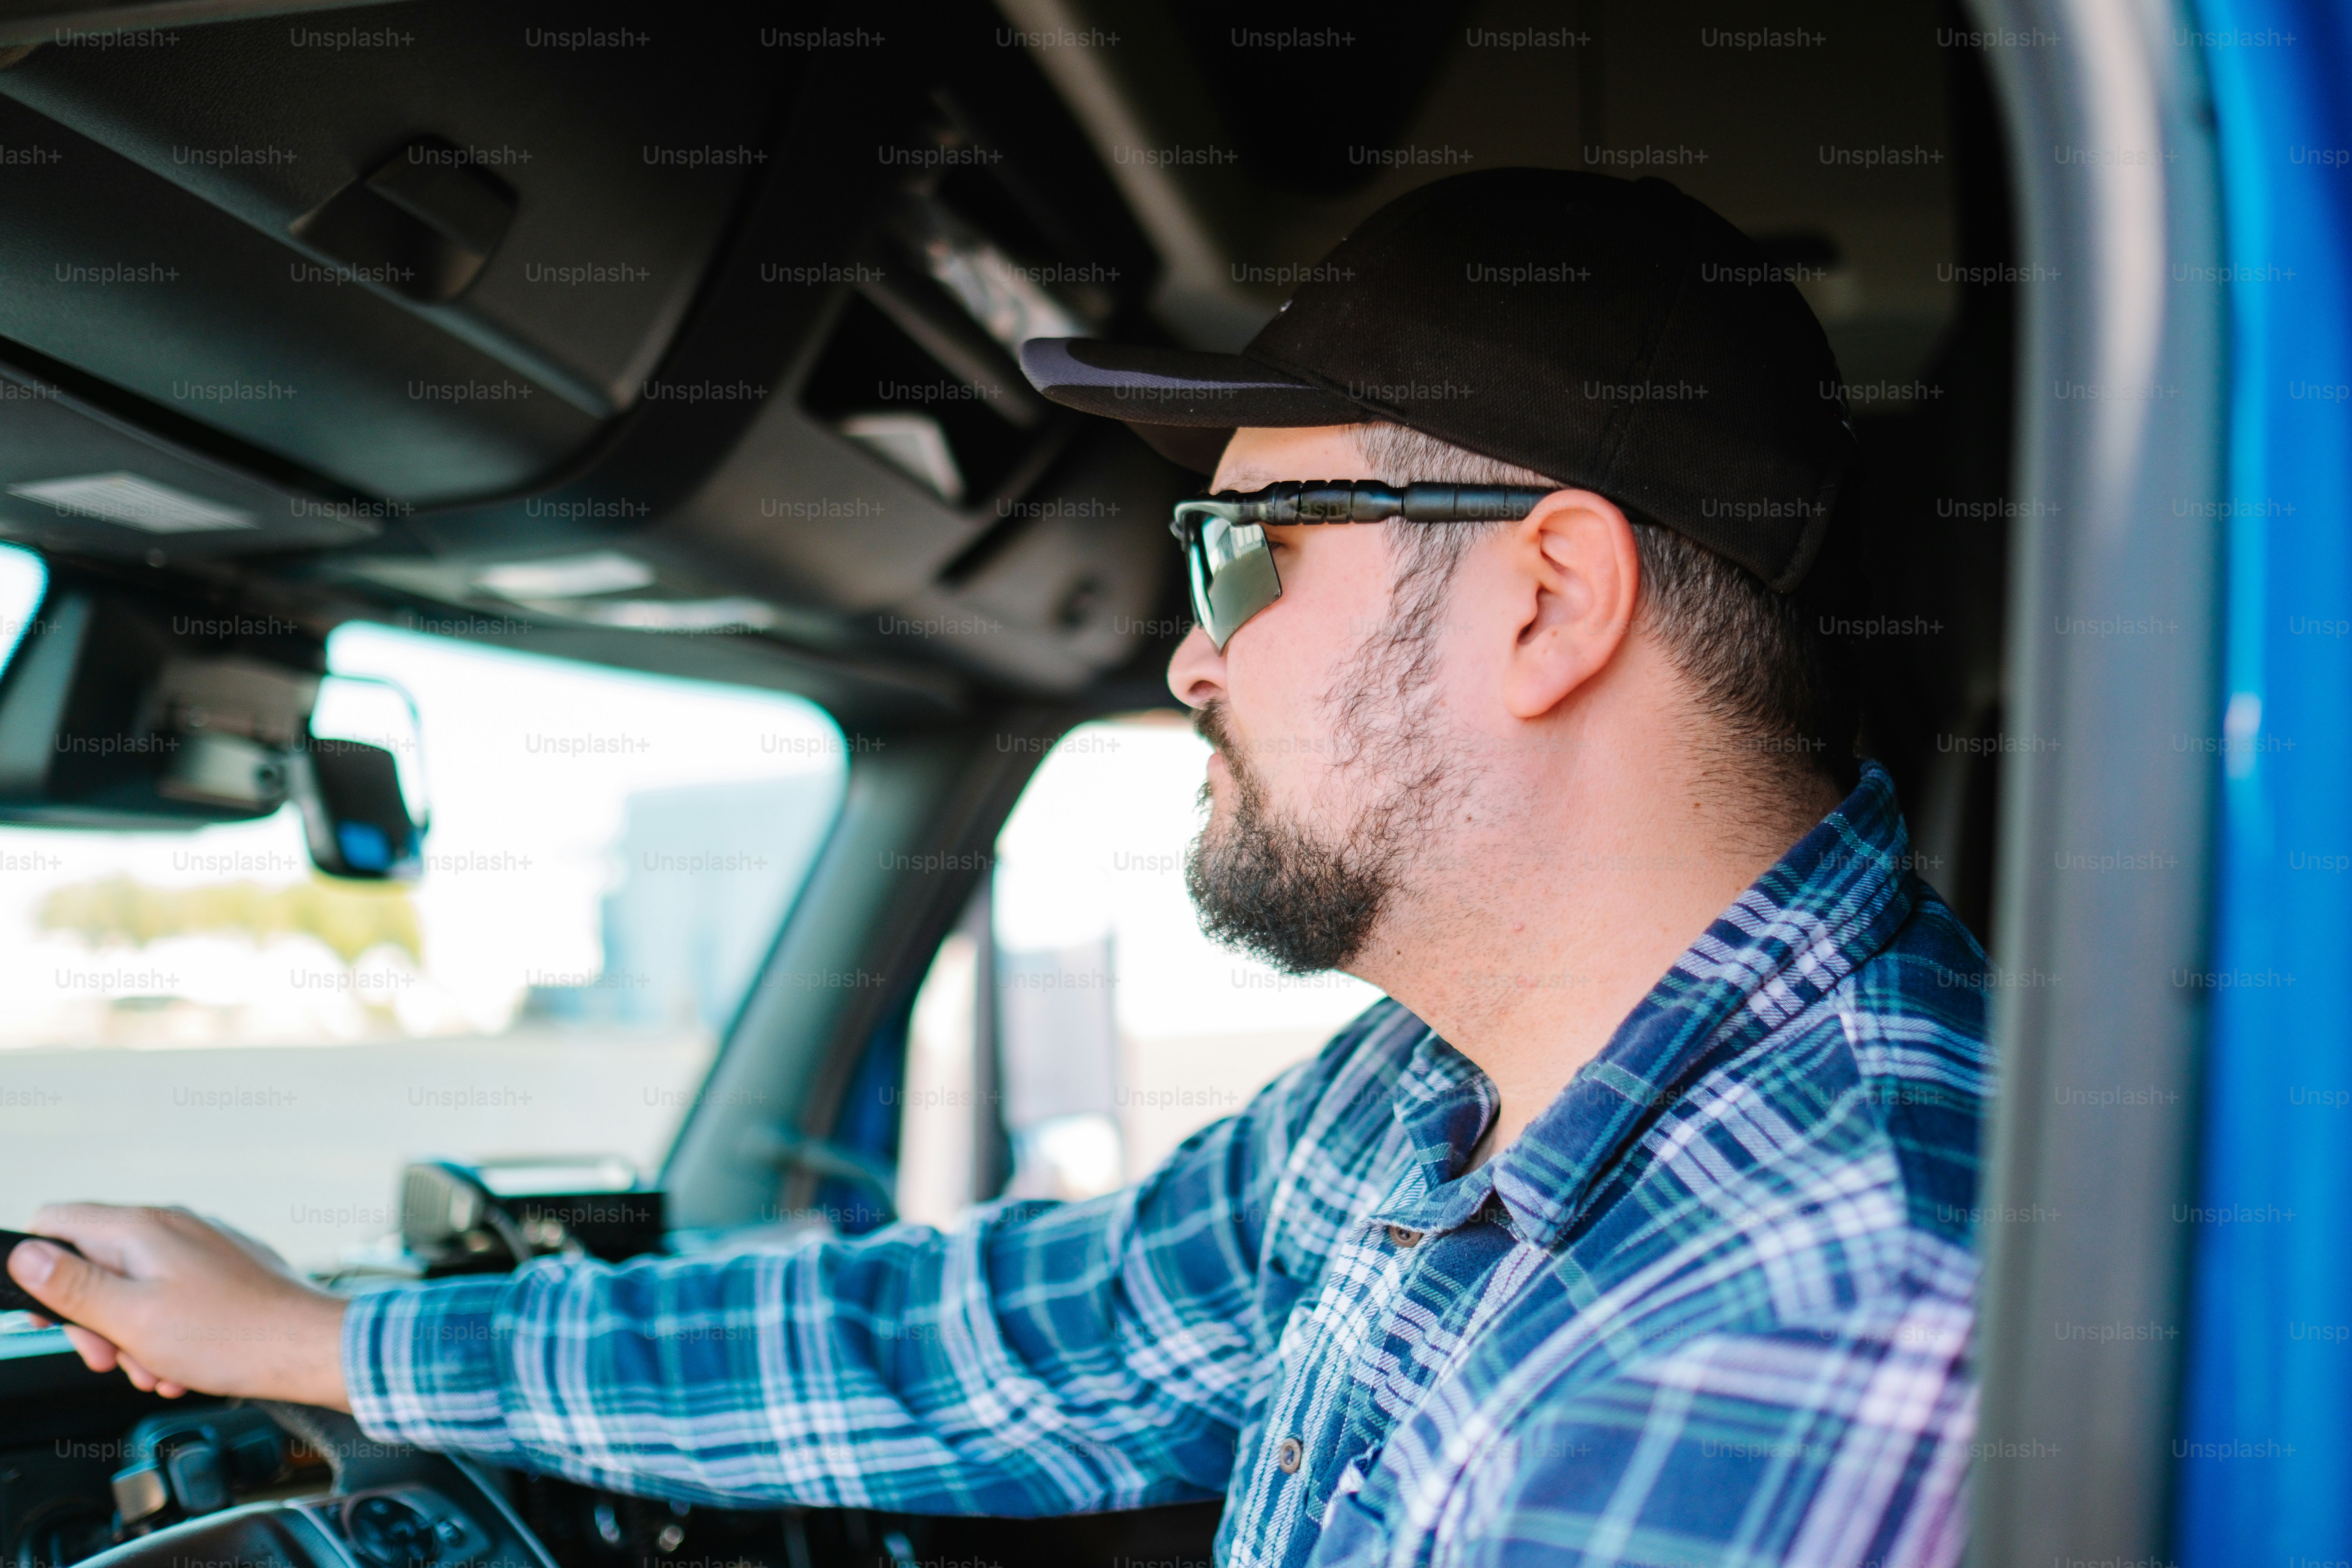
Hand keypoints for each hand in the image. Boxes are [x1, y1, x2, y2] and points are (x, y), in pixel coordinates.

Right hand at [6, 1204, 349, 1409]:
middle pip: (94, 1266)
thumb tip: (24, 1254)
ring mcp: (200, 1247)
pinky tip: (184, 1364)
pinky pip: (174, 1300)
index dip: (42, 1272)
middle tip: (112, 1359)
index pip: (55, 1223)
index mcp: (140, 1229)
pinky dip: (169, 1336)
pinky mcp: (223, 1272)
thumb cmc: (230, 1335)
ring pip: (134, 1291)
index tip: (57, 1318)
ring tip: (159, 1369)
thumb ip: (73, 1286)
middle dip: (95, 1321)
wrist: (308, 1348)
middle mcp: (171, 1226)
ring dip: (135, 1339)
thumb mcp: (130, 1317)